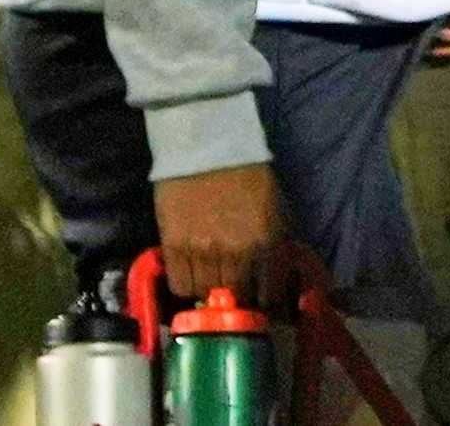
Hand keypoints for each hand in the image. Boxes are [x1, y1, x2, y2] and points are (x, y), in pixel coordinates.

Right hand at [152, 161, 290, 307]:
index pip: (269, 292)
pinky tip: (192, 273)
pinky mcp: (173, 246)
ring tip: (213, 280)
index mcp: (267, 241)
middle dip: (239, 298)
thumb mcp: (276, 207)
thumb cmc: (249, 173)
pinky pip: (179, 283)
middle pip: (236, 297)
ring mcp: (202, 251)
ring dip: (211, 290)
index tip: (263, 303)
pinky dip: (186, 283)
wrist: (209, 146)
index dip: (267, 302)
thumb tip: (277, 273)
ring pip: (206, 293)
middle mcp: (236, 252)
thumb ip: (276, 242)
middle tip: (237, 292)